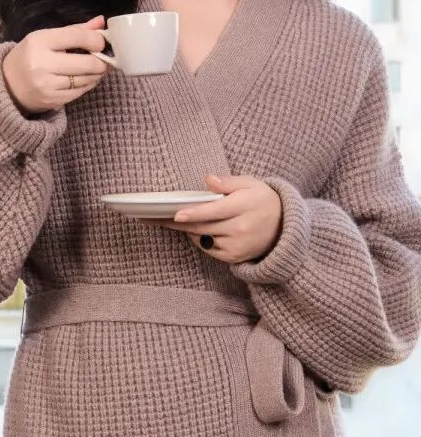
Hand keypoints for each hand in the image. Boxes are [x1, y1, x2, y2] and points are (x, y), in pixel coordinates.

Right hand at [1, 16, 112, 114]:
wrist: (7, 84)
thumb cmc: (30, 56)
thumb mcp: (46, 38)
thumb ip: (75, 30)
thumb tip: (101, 21)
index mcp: (39, 41)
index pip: (77, 37)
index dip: (96, 40)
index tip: (102, 42)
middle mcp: (41, 63)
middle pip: (86, 63)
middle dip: (101, 61)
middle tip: (105, 59)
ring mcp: (46, 84)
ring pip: (85, 79)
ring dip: (96, 74)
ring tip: (96, 68)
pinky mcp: (51, 100)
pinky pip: (79, 92)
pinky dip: (87, 85)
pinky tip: (86, 79)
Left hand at [147, 173, 283, 263]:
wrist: (285, 228)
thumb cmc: (263, 200)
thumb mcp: (250, 184)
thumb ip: (228, 182)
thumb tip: (208, 179)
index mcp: (243, 207)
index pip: (214, 211)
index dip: (193, 213)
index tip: (175, 214)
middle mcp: (240, 229)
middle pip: (202, 226)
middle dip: (175, 222)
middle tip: (152, 218)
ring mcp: (237, 246)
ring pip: (202, 237)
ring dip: (187, 229)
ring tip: (172, 219)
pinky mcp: (234, 257)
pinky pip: (208, 248)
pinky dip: (199, 239)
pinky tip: (196, 229)